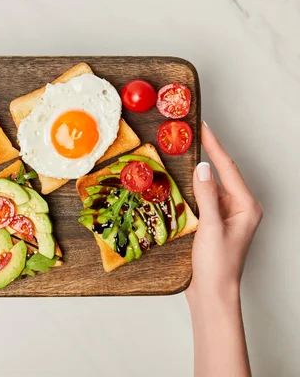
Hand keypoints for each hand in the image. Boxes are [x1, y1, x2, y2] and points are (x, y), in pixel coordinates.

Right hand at [187, 122, 262, 300]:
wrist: (212, 294)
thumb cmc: (217, 265)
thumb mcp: (211, 227)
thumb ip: (207, 196)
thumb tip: (202, 168)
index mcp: (246, 207)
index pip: (228, 169)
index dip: (214, 146)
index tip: (203, 128)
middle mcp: (238, 209)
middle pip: (220, 175)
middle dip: (205, 156)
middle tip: (189, 137)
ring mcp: (225, 217)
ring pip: (208, 188)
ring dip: (194, 176)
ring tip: (179, 158)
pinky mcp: (213, 225)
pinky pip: (201, 201)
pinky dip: (190, 192)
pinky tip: (177, 186)